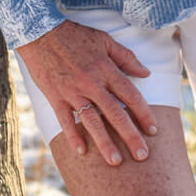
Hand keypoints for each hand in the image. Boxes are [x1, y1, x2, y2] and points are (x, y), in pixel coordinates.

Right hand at [16, 20, 157, 165]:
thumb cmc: (75, 35)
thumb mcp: (104, 39)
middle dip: (130, 136)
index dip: (143, 113)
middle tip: (142, 155)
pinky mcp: (56, 98)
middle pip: (115, 113)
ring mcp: (73, 92)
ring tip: (115, 162)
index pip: (130, 95)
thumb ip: (126, 57)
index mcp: (106, 69)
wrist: (42, 33)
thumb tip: (146, 73)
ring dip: (104, 143)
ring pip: (93, 121)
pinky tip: (82, 152)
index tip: (153, 130)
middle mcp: (92, 83)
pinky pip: (66, 121)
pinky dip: (73, 136)